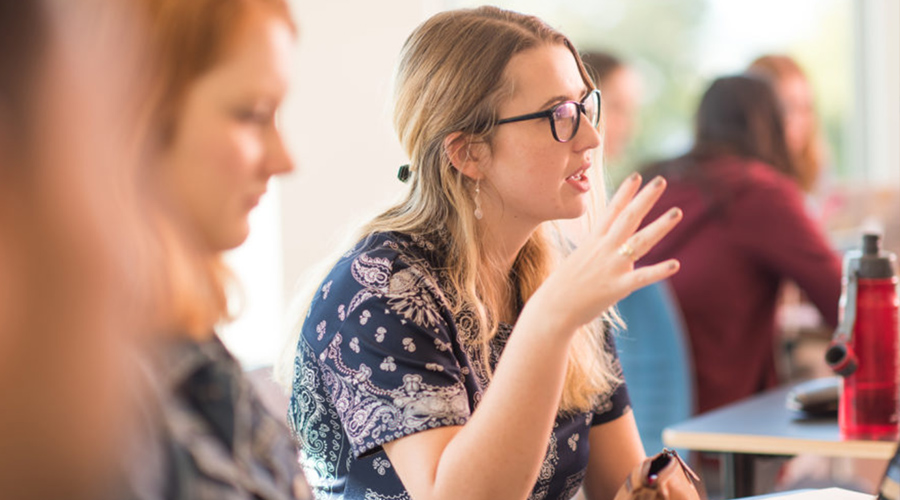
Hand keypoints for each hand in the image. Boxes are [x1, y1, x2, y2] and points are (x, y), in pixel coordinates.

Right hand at [532, 173, 681, 332]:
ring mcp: (611, 266)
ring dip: (660, 226)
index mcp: (593, 241)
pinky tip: (675, 264)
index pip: (612, 211)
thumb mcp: (579, 261)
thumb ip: (600, 254)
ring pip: (640, 242)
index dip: (624, 193)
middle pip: (628, 218)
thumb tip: (618, 254)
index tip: (636, 176)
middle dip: (645, 198)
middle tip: (661, 180)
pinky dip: (658, 271)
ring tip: (677, 212)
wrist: (552, 308)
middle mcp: (604, 249)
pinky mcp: (617, 287)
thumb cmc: (563, 287)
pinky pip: (641, 277)